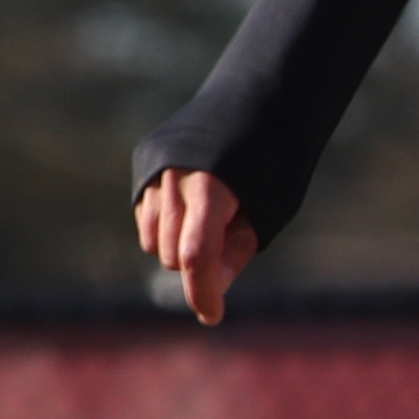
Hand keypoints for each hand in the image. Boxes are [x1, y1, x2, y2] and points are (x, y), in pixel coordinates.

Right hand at [134, 169, 260, 325]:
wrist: (257, 102)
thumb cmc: (274, 164)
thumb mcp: (270, 210)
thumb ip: (238, 250)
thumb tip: (210, 290)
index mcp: (213, 189)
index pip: (196, 255)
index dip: (202, 292)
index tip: (213, 316)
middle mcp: (175, 176)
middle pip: (172, 254)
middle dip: (196, 265)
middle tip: (228, 241)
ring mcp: (154, 168)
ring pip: (153, 239)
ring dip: (177, 246)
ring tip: (211, 219)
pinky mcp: (144, 162)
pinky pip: (145, 214)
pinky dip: (165, 223)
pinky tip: (191, 205)